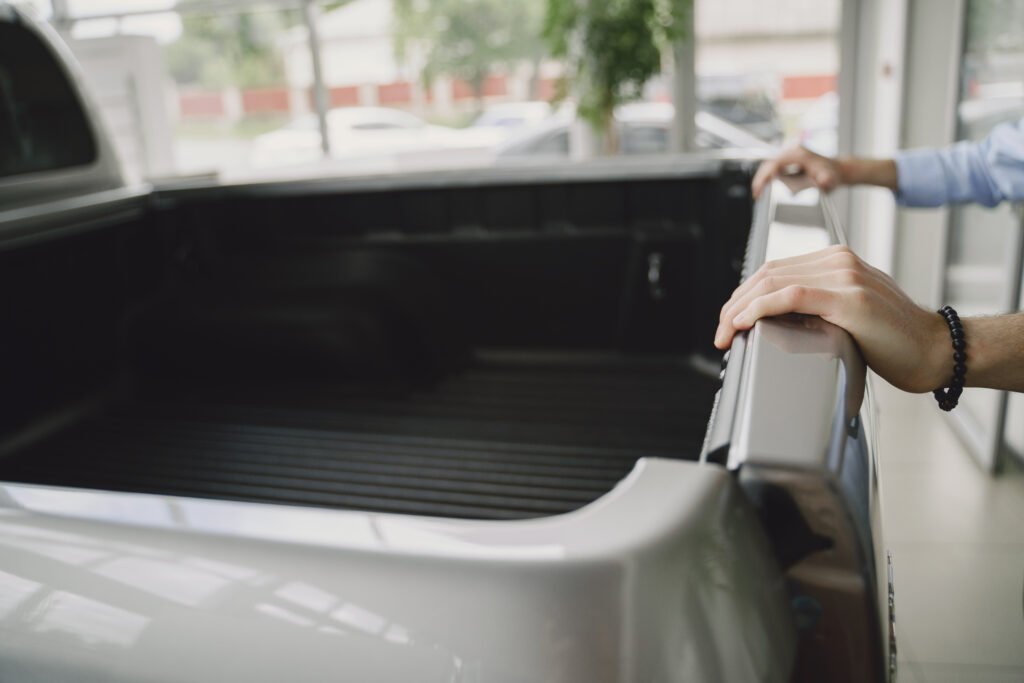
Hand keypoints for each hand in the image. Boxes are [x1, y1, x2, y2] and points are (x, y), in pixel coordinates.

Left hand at [713, 246, 950, 392]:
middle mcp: (839, 260)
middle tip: (720, 331)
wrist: (935, 351)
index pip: (775, 270)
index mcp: (837, 259)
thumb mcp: (846, 314)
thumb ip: (816, 305)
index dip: (744, 294)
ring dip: (739, 309)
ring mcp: (845, 275)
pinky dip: (759, 309)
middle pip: (767, 274)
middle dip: (734, 303)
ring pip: (773, 282)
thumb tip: (773, 317)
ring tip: (725, 332)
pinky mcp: (848, 297)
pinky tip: (744, 323)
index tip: (728, 320)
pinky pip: (790, 296)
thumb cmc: (893, 340)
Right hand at [752, 146, 843, 198]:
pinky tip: (764, 187)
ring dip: (762, 178)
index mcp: (799, 154)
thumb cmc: (832, 175)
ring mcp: (789, 154)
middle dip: (760, 179)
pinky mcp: (787, 159)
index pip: (775, 163)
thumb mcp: (831, 180)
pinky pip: (772, 167)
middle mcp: (792, 151)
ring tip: (759, 193)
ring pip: (768, 164)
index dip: (764, 176)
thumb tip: (823, 181)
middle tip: (756, 195)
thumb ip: (826, 181)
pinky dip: (767, 177)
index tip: (759, 190)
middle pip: (768, 163)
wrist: (836, 170)